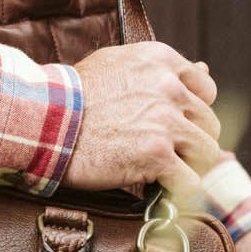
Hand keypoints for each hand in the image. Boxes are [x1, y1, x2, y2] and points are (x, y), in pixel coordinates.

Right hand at [62, 43, 221, 200]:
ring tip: (162, 172)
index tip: (175, 125)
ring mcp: (165, 121)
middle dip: (190, 142)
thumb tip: (205, 70)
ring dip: (187, 166)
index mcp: (160, 60)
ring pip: (207, 153)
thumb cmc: (72, 96)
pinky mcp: (157, 155)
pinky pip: (190, 181)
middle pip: (208, 124)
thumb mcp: (115, 64)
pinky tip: (155, 187)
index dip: (192, 112)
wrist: (43, 121)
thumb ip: (160, 70)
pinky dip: (176, 190)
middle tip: (164, 154)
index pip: (205, 89)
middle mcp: (169, 87)